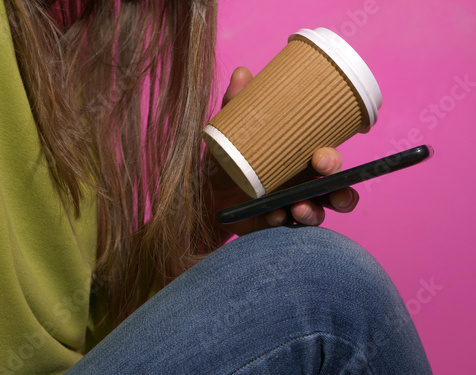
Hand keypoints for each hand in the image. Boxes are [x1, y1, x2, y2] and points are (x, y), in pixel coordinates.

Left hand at [205, 67, 358, 240]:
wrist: (204, 194)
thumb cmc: (225, 160)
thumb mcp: (230, 132)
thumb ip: (236, 105)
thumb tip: (243, 73)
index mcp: (300, 160)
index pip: (328, 161)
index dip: (333, 161)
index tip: (322, 155)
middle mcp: (303, 184)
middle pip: (335, 189)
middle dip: (338, 189)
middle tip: (321, 182)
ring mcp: (293, 206)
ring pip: (320, 212)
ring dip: (315, 212)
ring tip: (297, 208)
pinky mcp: (278, 224)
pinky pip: (291, 229)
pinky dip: (284, 222)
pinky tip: (273, 217)